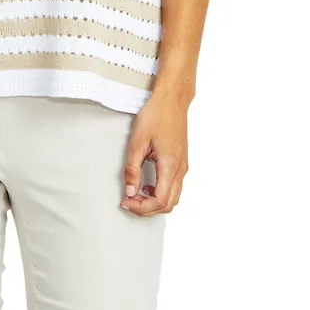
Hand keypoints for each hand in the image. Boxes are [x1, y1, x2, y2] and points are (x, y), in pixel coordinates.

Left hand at [120, 92, 188, 216]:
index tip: (126, 202)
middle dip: (147, 209)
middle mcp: (180, 169)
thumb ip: (132, 169)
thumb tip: (130, 191)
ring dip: (155, 202)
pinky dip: (161, 193)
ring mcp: (183, 166)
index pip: (159, 201)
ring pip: (173, 198)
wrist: (172, 100)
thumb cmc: (156, 115)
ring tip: (136, 194)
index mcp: (170, 165)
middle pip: (168, 205)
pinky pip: (175, 187)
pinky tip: (147, 184)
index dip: (141, 207)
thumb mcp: (137, 141)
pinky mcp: (182, 162)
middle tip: (129, 201)